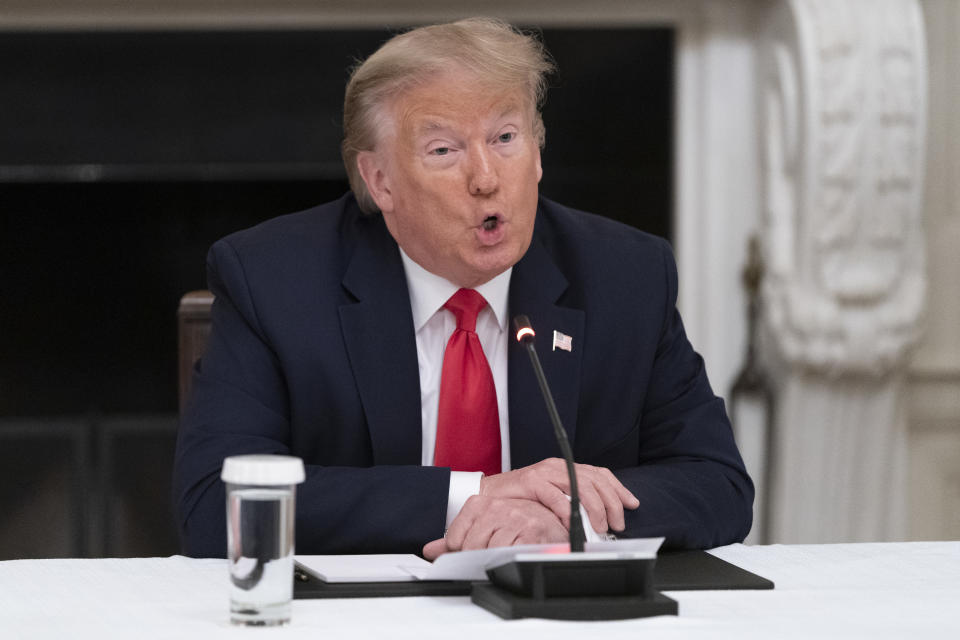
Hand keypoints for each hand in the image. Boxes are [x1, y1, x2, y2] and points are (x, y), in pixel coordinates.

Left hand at [422, 496, 566, 559]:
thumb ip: (457, 537)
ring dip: (495, 560)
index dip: (460, 551)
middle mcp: (496, 508)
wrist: (553, 520)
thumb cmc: (518, 522)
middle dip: (477, 558)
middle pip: (470, 548)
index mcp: (480, 503)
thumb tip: (430, 550)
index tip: (470, 551)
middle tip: (490, 555)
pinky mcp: (530, 534)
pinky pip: (509, 555)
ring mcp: (514, 520)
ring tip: (504, 553)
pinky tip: (515, 553)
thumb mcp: (485, 524)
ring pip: (488, 553)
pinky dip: (510, 560)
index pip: (454, 538)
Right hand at [479, 458, 638, 533]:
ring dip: (595, 509)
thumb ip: (573, 501)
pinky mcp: (531, 482)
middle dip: (611, 503)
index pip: (600, 473)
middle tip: (616, 523)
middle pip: (594, 480)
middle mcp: (558, 466)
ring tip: (600, 527)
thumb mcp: (554, 497)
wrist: (490, 494)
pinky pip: (556, 497)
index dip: (618, 488)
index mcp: (566, 467)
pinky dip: (568, 513)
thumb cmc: (522, 499)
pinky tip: (574, 525)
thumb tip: (600, 519)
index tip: (631, 504)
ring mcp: (545, 473)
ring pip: (580, 486)